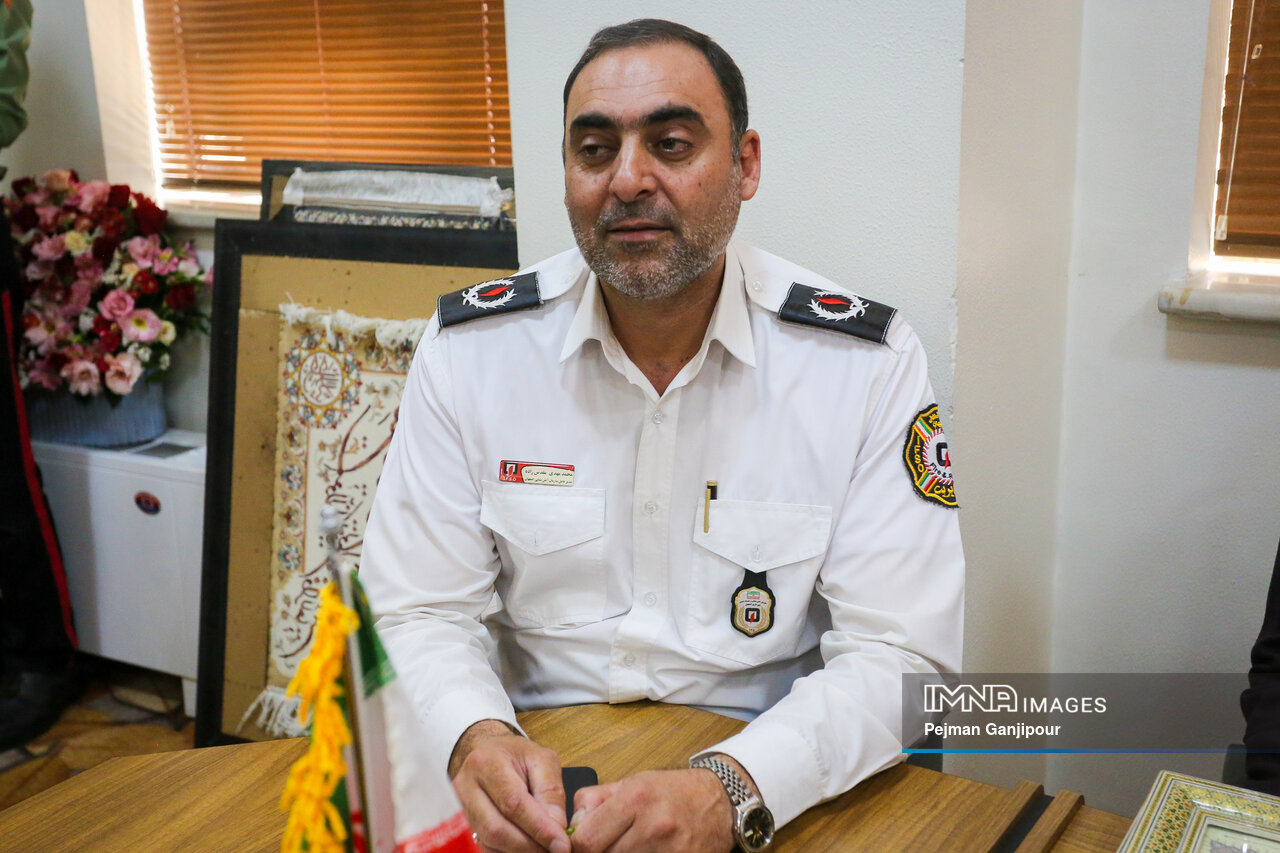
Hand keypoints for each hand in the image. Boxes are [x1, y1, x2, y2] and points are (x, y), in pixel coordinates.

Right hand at [449, 719, 570, 852]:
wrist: (487, 754)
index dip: (539, 828)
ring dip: (518, 851)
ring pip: (488, 841)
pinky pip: (483, 846)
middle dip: (528, 845)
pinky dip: (506, 852)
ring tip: (542, 849)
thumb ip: (551, 791)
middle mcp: (466, 787)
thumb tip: (556, 827)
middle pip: (496, 828)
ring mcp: (459, 808)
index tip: (561, 844)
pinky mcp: (460, 824)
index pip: (513, 803)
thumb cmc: (515, 755)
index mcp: (487, 763)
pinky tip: (525, 848)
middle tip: (553, 851)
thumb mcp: (542, 760)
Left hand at [567, 769, 733, 852]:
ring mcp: (669, 851)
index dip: (578, 846)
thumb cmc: (674, 791)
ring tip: (630, 846)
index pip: (586, 840)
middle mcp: (653, 826)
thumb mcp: (633, 782)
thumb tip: (572, 825)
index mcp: (635, 799)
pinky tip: (645, 851)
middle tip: (609, 843)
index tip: (582, 844)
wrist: (721, 802)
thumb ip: (596, 800)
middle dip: (601, 851)